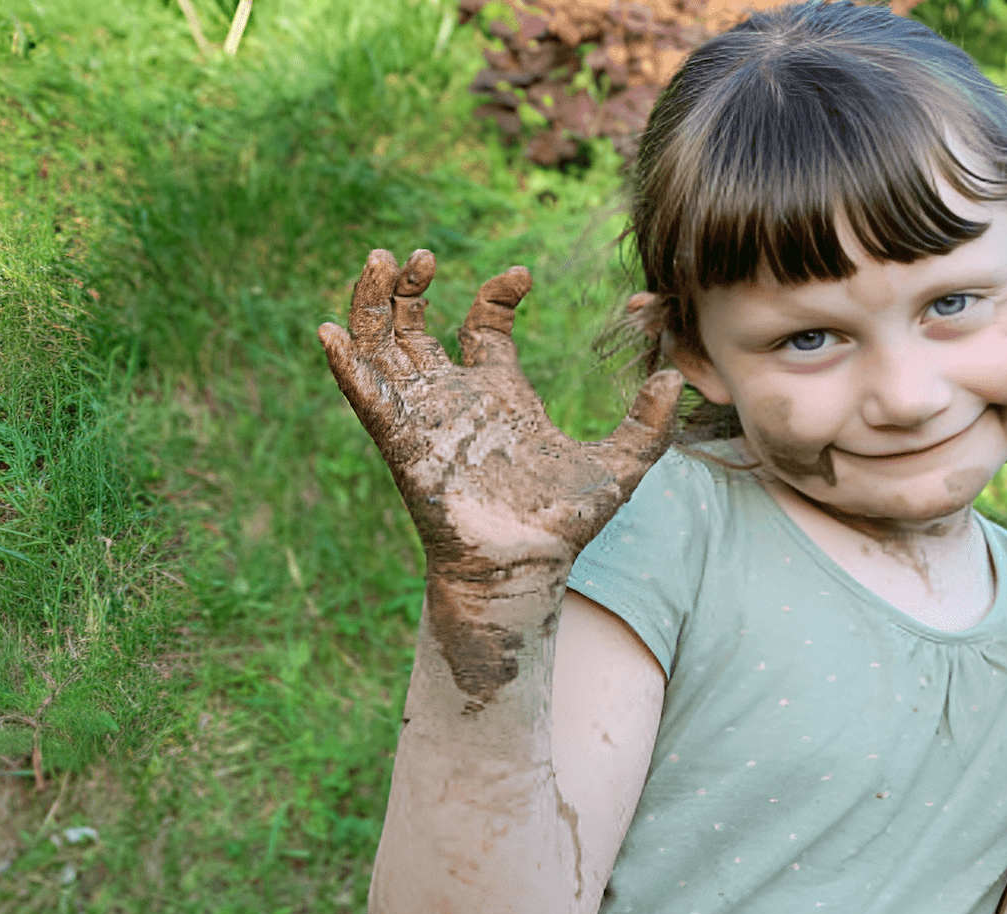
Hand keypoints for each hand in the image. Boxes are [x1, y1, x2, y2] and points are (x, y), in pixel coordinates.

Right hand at [318, 249, 682, 586]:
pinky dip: (348, 367)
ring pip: (382, 349)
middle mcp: (456, 397)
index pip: (483, 325)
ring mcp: (425, 418)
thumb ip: (649, 422)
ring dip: (373, 306)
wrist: (526, 567)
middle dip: (411, 287)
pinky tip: (331, 333)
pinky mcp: (403, 445)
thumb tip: (675, 377)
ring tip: (381, 261)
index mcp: (501, 391)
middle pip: (415, 328)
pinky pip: (367, 400)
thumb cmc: (565, 522)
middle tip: (417, 254)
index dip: (495, 293)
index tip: (523, 277)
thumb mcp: (621, 464)